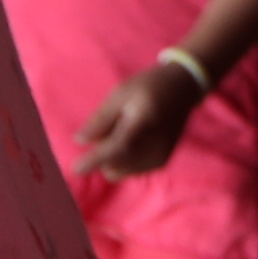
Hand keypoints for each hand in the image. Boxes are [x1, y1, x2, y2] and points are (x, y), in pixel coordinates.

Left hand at [71, 57, 203, 177]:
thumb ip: (101, 119)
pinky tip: (130, 141)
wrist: (182, 89)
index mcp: (144, 123)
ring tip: (121, 133)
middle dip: (101, 155)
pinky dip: (123, 161)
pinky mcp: (161, 163)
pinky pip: (130, 171)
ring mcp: (159, 157)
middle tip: (107, 130)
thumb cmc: (148, 86)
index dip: (94, 161)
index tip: (75, 168)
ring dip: (111, 159)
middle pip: (114, 165)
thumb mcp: (120, 94)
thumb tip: (80, 141)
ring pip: (120, 171)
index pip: (116, 149)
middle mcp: (155, 145)